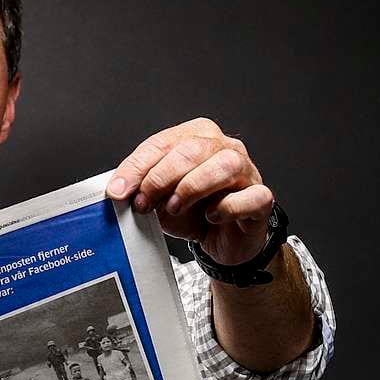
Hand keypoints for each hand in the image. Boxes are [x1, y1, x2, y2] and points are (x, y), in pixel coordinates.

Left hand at [108, 118, 273, 265]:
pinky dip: (227, 207)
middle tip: (143, 202)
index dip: (137, 167)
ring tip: (174, 207)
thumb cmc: (195, 213)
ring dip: (192, 187)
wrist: (224, 241)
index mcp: (197, 137)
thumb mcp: (160, 200)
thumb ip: (141, 190)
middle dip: (160, 177)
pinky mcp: (261, 198)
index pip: (163, 143)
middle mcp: (224, 148)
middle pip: (192, 149)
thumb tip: (117, 190)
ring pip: (224, 165)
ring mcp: (247, 171)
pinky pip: (250, 196)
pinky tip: (212, 216)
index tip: (118, 190)